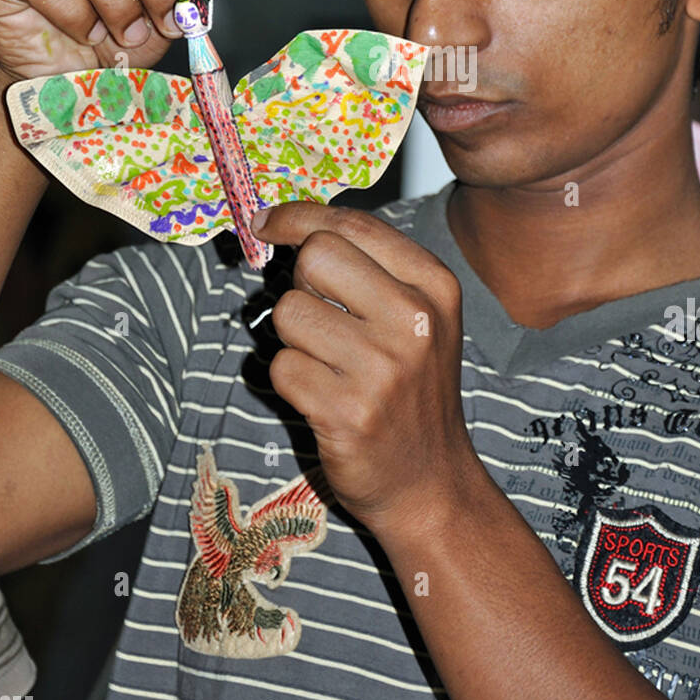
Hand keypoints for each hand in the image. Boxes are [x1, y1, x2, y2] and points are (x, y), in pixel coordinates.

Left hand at [255, 201, 478, 536]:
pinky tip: (322, 398)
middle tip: (319, 318)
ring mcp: (381, 367)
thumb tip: (284, 223)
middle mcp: (413, 319)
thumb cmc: (412, 390)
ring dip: (294, 339)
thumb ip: (369, 268)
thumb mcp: (417, 318)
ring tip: (329, 366)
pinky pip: (281, 366)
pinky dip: (290, 380)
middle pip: (315, 257)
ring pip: (289, 312)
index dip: (297, 217)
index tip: (265, 222)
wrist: (430, 482)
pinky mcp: (346, 411)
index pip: (352, 225)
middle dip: (301, 284)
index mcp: (433, 286)